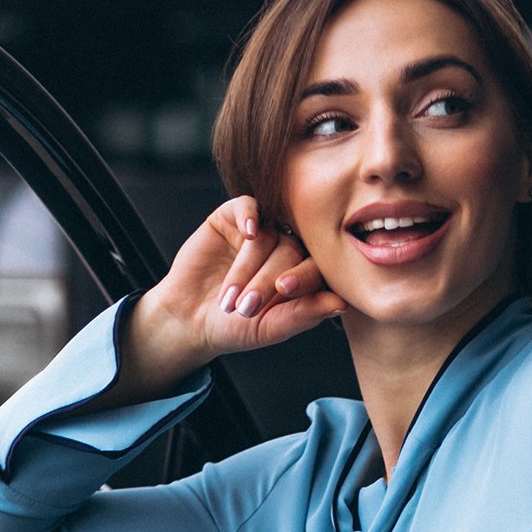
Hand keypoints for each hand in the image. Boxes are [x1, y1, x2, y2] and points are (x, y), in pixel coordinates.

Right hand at [116, 197, 345, 403]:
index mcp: (303, 274)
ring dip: (248, 267)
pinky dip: (250, 214)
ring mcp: (261, 231)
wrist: (189, 318)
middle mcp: (286, 249)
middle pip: (291, 251)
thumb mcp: (270, 327)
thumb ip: (305, 314)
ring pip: (268, 235)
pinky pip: (248, 205)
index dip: (304, 277)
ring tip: (231, 298)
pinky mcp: (232, 218)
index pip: (317, 267)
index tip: (284, 291)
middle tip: (247, 307)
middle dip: (267, 280)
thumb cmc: (235, 326)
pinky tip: (248, 230)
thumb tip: (342, 304)